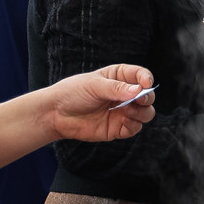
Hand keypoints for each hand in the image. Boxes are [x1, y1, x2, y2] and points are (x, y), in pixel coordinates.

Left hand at [41, 65, 157, 141]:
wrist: (56, 114)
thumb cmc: (73, 93)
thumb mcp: (94, 85)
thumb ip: (116, 89)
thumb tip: (139, 91)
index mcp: (118, 77)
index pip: (140, 75)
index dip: (146, 79)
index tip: (146, 84)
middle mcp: (124, 94)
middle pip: (147, 96)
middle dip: (147, 98)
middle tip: (139, 100)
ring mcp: (122, 112)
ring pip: (145, 113)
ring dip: (142, 113)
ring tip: (128, 111)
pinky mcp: (117, 128)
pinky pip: (134, 128)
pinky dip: (134, 125)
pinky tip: (124, 121)